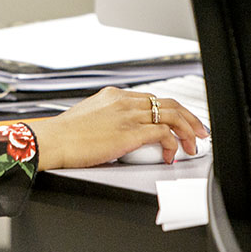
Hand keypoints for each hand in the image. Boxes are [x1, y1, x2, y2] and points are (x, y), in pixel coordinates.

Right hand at [26, 87, 207, 169]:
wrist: (51, 140)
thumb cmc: (62, 136)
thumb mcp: (86, 119)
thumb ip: (105, 122)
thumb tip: (113, 136)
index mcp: (113, 96)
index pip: (151, 98)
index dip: (170, 110)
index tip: (178, 122)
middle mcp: (123, 101)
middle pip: (168, 103)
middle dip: (189, 118)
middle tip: (198, 131)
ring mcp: (128, 115)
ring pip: (172, 115)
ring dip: (188, 130)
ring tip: (193, 144)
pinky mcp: (130, 133)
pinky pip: (164, 134)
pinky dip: (173, 144)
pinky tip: (171, 155)